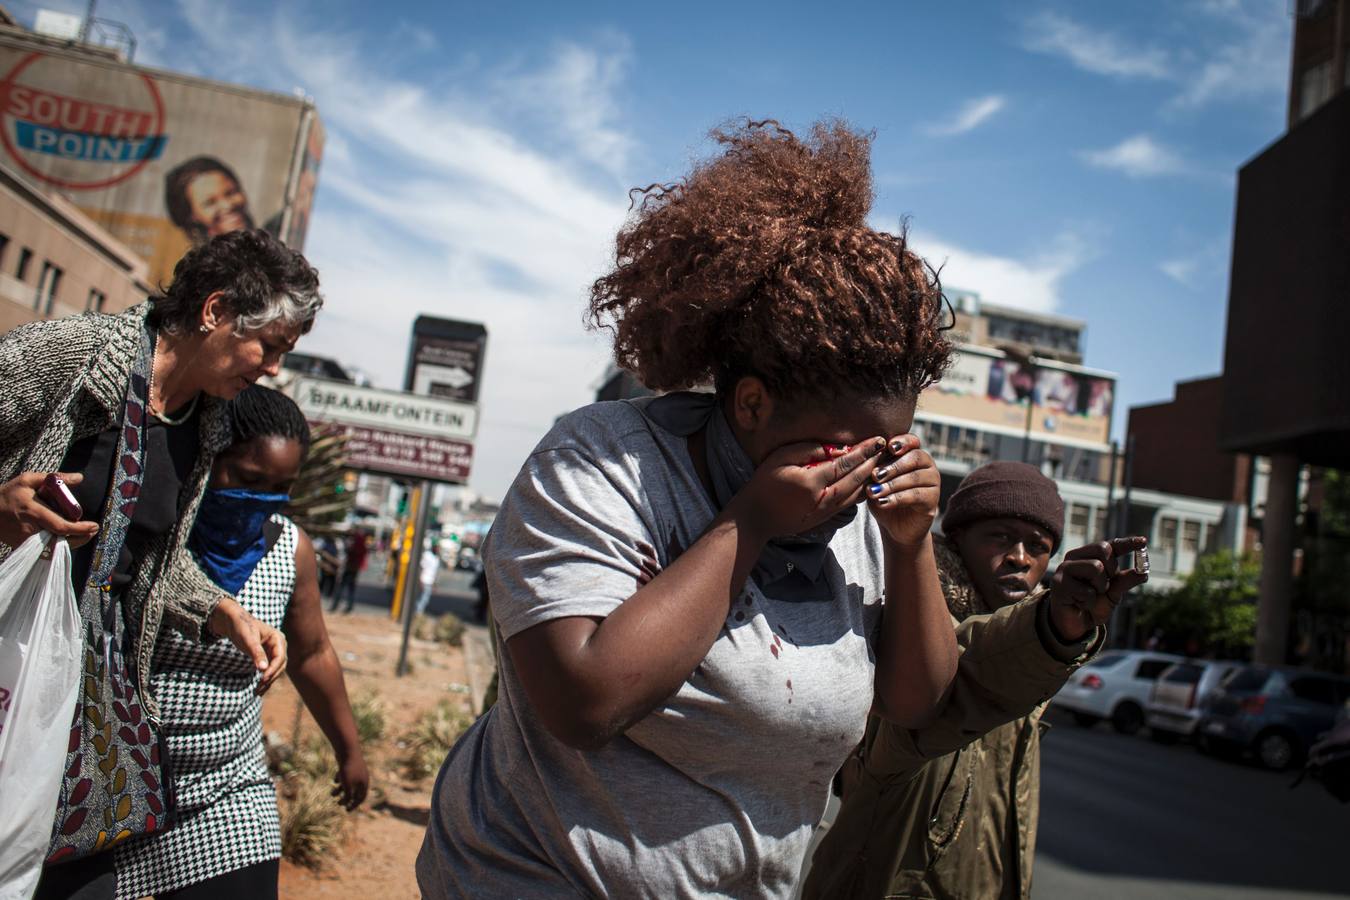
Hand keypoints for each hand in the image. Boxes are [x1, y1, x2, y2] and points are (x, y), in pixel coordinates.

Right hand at [0, 472, 99, 548]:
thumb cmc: (8, 495)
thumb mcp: (27, 480)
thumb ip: (55, 478)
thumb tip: (79, 477)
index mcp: (33, 512)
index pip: (61, 526)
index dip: (80, 529)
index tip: (94, 525)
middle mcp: (31, 529)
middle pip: (62, 541)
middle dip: (81, 538)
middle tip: (94, 531)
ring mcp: (26, 541)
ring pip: (55, 548)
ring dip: (73, 544)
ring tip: (86, 534)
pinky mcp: (23, 547)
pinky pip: (46, 550)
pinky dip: (59, 546)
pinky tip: (69, 539)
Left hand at [208, 598, 287, 692]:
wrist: (234, 621)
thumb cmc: (241, 627)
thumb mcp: (248, 640)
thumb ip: (256, 653)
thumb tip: (263, 669)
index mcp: (278, 638)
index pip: (280, 657)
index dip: (273, 669)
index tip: (262, 679)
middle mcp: (279, 645)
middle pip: (280, 665)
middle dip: (270, 677)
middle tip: (258, 688)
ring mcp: (274, 651)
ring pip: (275, 669)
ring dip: (268, 681)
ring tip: (257, 692)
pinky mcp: (268, 656)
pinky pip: (269, 669)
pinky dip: (264, 679)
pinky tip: (258, 689)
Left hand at [333, 751, 369, 810]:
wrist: (347, 749)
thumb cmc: (348, 769)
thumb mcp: (347, 785)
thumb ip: (347, 796)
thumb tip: (345, 803)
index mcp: (364, 783)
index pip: (361, 797)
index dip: (354, 805)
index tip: (347, 810)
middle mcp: (362, 777)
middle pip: (355, 791)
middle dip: (347, 798)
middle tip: (339, 804)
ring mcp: (356, 771)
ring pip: (349, 783)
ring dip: (340, 790)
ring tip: (332, 794)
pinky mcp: (350, 765)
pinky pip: (346, 775)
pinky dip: (340, 779)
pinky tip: (335, 780)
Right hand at [729, 438, 888, 540]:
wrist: (756, 518)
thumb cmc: (764, 483)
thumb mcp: (780, 458)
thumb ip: (809, 451)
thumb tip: (837, 448)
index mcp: (812, 482)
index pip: (846, 463)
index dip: (864, 451)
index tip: (878, 439)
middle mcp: (824, 498)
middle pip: (857, 478)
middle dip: (874, 462)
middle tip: (887, 448)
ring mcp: (827, 510)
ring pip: (858, 493)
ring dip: (872, 477)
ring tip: (883, 463)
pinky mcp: (826, 517)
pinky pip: (852, 503)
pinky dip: (864, 491)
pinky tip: (870, 481)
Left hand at [865, 436, 939, 552]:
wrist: (893, 526)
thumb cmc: (883, 496)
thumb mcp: (874, 481)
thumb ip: (873, 468)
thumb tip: (865, 456)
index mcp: (913, 454)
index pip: (913, 441)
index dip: (903, 441)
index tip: (889, 446)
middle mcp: (927, 466)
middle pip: (915, 458)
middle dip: (893, 466)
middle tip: (875, 475)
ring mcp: (933, 482)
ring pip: (914, 478)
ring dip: (892, 484)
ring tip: (874, 491)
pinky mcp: (933, 500)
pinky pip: (916, 495)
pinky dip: (897, 498)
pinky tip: (882, 502)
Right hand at [1049, 537, 1148, 641]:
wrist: (1075, 625)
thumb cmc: (1093, 605)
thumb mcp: (1113, 594)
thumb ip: (1125, 582)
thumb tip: (1143, 574)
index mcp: (1089, 556)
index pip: (1110, 545)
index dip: (1127, 543)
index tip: (1143, 541)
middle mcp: (1075, 558)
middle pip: (1103, 550)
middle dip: (1111, 570)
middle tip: (1103, 586)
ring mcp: (1065, 568)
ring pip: (1095, 567)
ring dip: (1100, 588)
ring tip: (1090, 596)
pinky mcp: (1059, 583)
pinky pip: (1086, 590)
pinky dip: (1089, 602)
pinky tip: (1079, 604)